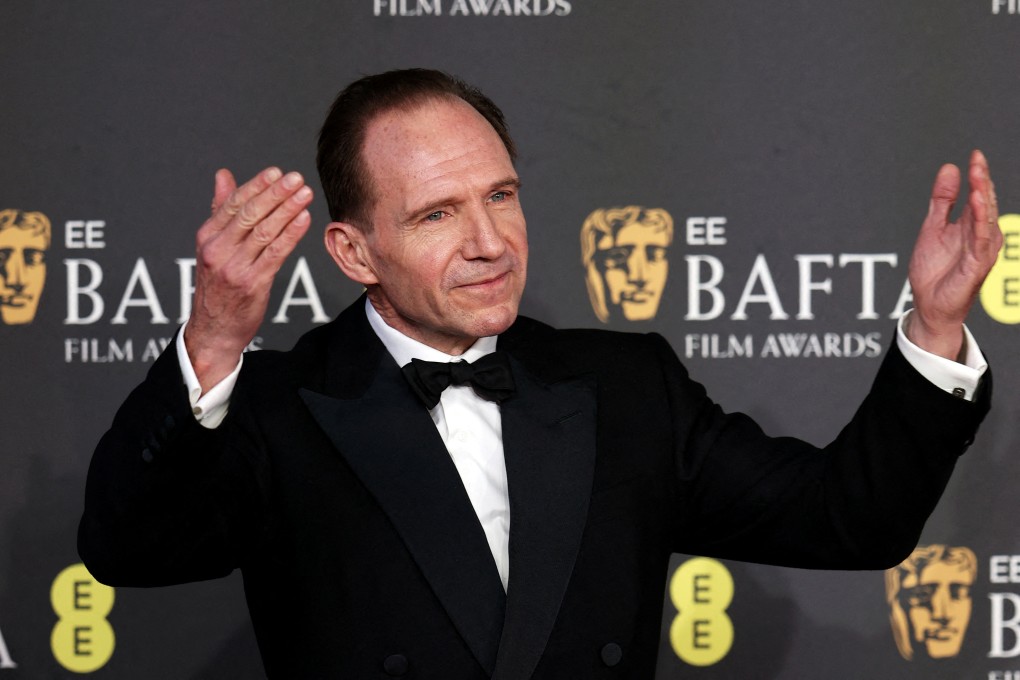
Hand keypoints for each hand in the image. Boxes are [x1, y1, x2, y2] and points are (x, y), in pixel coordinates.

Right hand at [184, 167, 313, 391]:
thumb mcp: (212, 246)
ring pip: (265, 231)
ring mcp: (234, 267)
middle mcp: (217, 250)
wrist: (213, 330)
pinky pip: (275, 253)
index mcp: (207, 237)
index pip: (234, 204)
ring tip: (305, 194)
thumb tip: (224, 175)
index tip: (277, 172)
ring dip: (288, 210)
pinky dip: (291, 234)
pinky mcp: (252, 284)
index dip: (257, 185)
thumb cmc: (217, 286)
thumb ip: (221, 210)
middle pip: (250, 214)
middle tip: (297, 178)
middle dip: (276, 193)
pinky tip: (304, 219)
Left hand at [906, 150, 1002, 360]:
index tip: (974, 154)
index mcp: (970, 224)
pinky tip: (977, 205)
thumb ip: (942, 200)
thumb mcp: (932, 227)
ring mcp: (982, 249)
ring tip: (978, 178)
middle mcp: (981, 234)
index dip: (977, 174)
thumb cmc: (933, 270)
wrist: (928, 304)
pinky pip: (982, 240)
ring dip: (983, 197)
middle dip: (982, 180)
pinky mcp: (978, 264)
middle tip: (977, 161)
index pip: (978, 194)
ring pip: (986, 218)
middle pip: (985, 202)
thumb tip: (950, 168)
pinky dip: (981, 222)